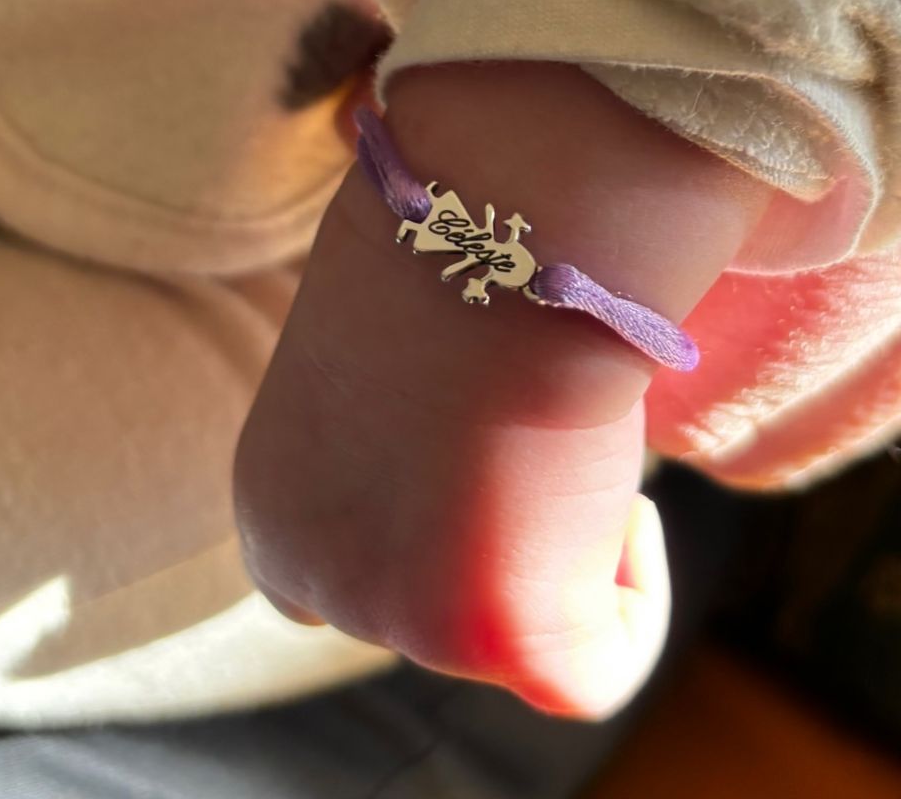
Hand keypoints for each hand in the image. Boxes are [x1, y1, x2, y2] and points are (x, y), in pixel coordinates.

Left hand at [235, 61, 769, 717]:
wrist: (487, 234)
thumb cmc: (437, 252)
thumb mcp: (378, 353)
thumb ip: (389, 424)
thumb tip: (447, 427)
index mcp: (272, 501)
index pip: (326, 576)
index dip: (409, 540)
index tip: (468, 472)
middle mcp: (315, 575)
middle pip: (421, 611)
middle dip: (483, 550)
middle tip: (529, 453)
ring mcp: (397, 615)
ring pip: (509, 633)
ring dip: (554, 552)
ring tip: (569, 446)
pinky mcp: (495, 635)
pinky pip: (590, 671)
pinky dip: (631, 605)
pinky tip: (627, 510)